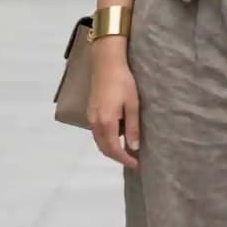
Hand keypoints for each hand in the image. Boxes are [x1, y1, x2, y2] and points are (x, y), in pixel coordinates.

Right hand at [87, 40, 140, 168]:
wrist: (106, 63)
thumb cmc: (123, 82)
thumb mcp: (132, 105)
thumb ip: (133, 128)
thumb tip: (133, 148)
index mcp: (106, 122)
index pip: (114, 149)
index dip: (125, 159)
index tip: (136, 164)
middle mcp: (95, 122)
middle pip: (104, 148)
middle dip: (117, 157)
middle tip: (133, 160)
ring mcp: (90, 117)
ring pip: (99, 141)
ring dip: (111, 149)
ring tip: (126, 150)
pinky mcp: (90, 111)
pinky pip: (97, 133)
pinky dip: (106, 140)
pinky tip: (117, 137)